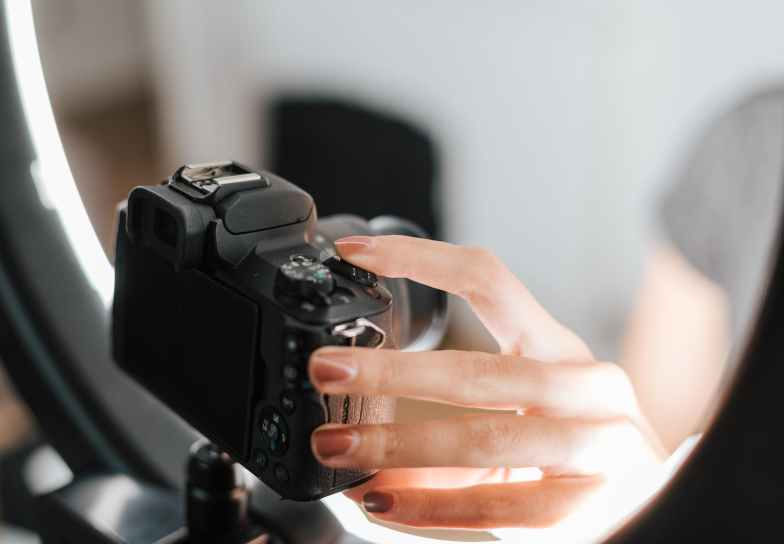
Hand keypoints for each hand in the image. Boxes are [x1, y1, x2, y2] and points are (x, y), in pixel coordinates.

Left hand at [308, 235, 665, 529]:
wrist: (663, 504)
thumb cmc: (577, 452)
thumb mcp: (519, 421)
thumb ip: (450, 427)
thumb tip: (363, 435)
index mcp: (558, 347)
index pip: (488, 279)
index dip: (419, 258)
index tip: (355, 254)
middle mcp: (585, 383)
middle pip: (478, 368)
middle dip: (391, 370)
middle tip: (328, 369)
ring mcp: (599, 445)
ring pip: (487, 439)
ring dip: (400, 446)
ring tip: (339, 449)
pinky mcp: (597, 506)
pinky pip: (503, 507)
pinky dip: (434, 508)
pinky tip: (384, 504)